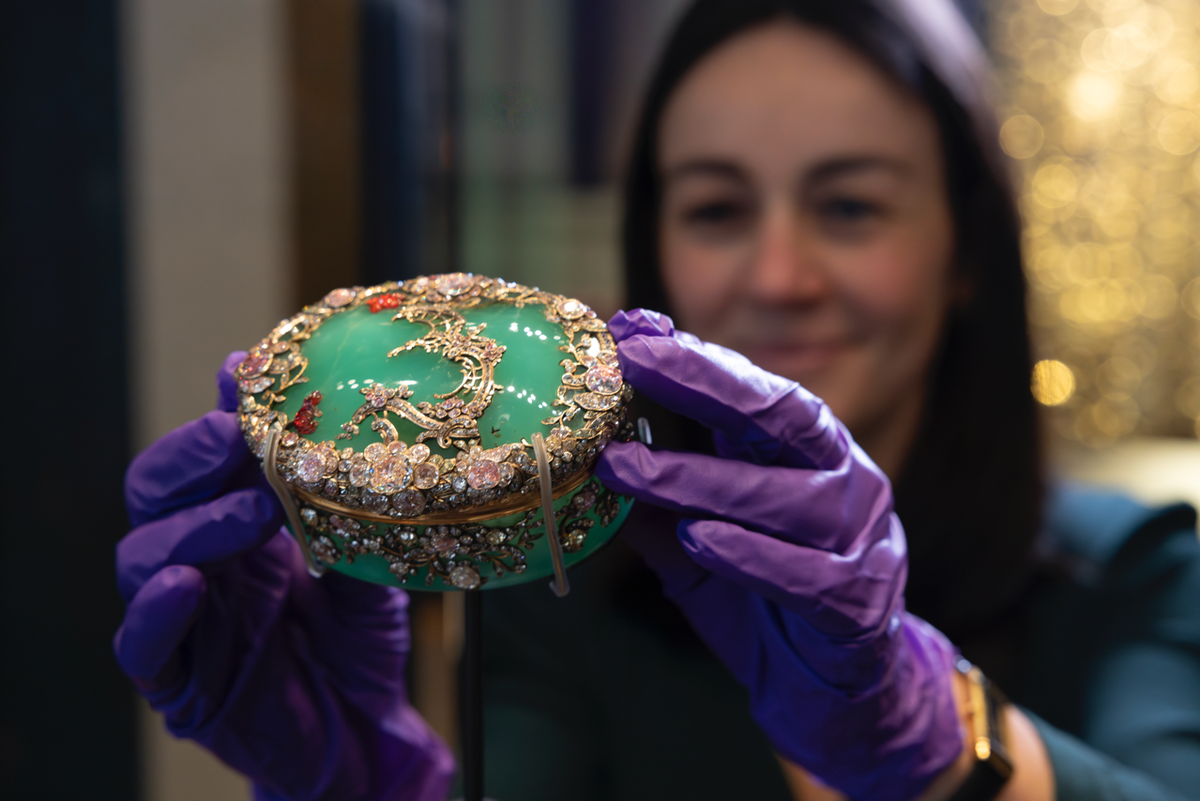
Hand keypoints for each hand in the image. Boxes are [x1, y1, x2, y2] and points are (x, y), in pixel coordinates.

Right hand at [113, 352, 453, 800]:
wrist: (365, 730)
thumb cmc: (359, 638)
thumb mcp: (364, 556)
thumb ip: (341, 499)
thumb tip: (343, 422)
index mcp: (237, 521)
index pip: (207, 456)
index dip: (220, 414)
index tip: (245, 373)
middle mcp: (201, 559)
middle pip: (157, 491)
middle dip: (192, 456)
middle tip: (234, 433)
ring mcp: (184, 617)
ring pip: (143, 556)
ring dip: (192, 524)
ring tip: (251, 510)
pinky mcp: (178, 680)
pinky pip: (142, 646)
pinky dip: (156, 613)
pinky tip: (185, 584)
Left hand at [596, 310, 961, 800]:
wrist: (835, 696)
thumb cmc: (765, 603)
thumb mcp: (703, 541)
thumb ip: (665, 497)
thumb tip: (602, 444)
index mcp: (808, 456)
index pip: (753, 391)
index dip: (694, 360)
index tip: (631, 332)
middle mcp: (844, 482)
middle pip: (782, 415)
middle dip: (706, 381)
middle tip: (636, 360)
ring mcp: (860, 542)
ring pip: (784, 497)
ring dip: (700, 478)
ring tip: (628, 469)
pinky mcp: (859, 608)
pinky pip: (806, 575)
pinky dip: (750, 555)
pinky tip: (699, 538)